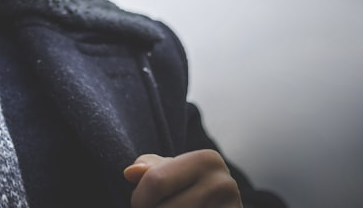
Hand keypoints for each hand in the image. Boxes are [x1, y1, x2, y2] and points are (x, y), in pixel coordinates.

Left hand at [124, 150, 241, 207]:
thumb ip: (149, 169)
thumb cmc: (187, 189)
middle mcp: (224, 183)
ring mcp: (232, 207)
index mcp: (207, 160)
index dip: (140, 198)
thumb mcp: (170, 172)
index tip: (140, 204)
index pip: (156, 182)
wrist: (220, 207)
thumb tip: (130, 172)